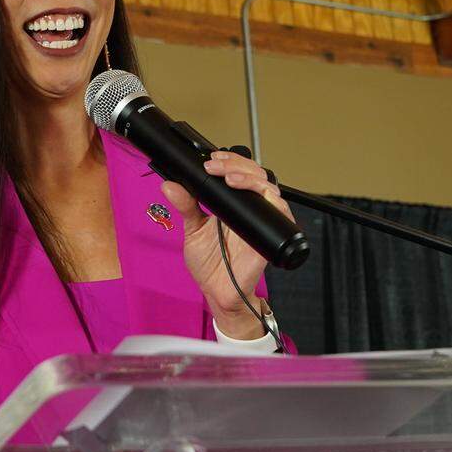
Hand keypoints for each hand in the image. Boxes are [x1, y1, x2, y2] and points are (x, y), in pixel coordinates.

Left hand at [160, 150, 293, 339]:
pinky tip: (258, 195)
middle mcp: (250, 210)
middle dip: (237, 165)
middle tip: (215, 166)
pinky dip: (273, 202)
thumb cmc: (209, 263)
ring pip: (270, 189)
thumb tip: (170, 185)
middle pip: (256, 175)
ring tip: (229, 179)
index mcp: (234, 204)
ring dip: (251, 178)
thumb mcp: (193, 230)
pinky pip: (281, 215)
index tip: (212, 159)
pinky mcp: (269, 237)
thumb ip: (185, 206)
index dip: (230, 161)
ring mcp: (261, 222)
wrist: (216, 292)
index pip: (240, 172)